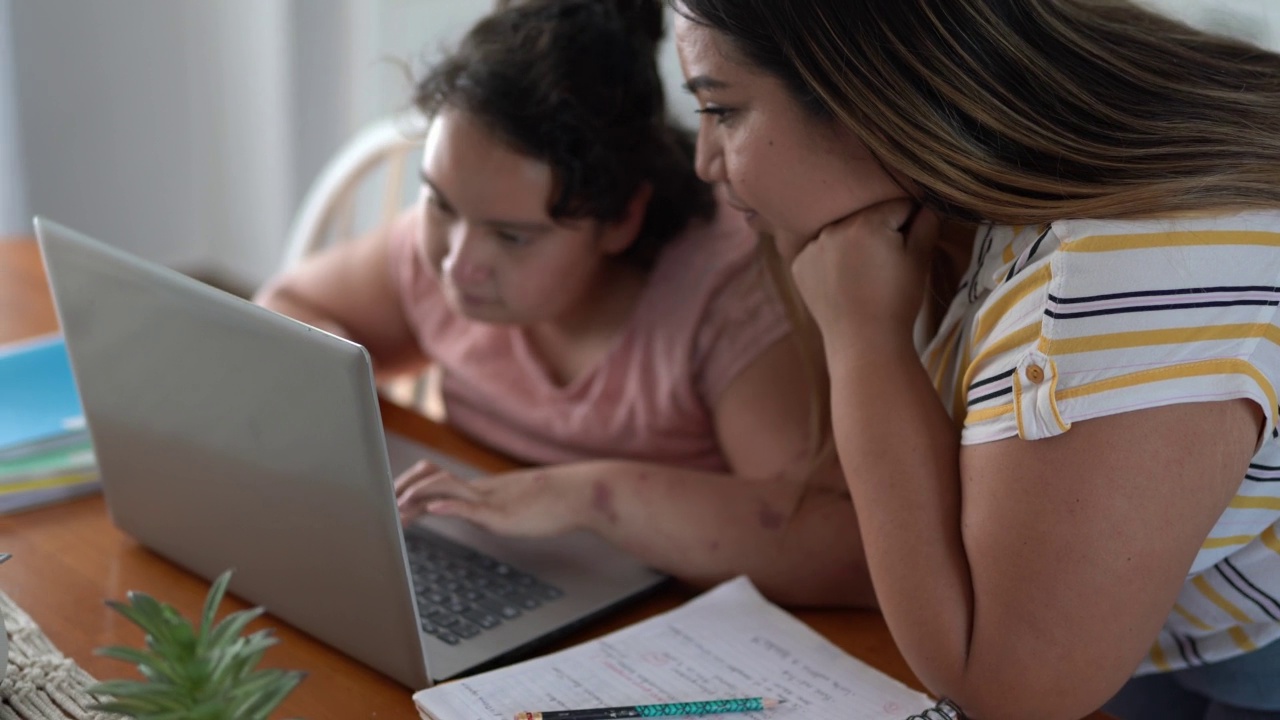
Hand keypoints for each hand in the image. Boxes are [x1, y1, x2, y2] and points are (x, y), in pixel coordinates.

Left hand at [393, 461, 582, 537]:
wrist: (579, 494)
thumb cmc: (553, 503)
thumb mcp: (517, 504)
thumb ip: (496, 508)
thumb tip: (485, 513)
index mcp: (481, 489)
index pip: (438, 480)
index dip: (413, 486)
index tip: (393, 498)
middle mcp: (480, 490)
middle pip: (433, 479)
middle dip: (404, 490)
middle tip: (384, 505)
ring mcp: (489, 499)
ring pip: (446, 488)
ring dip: (417, 497)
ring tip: (396, 509)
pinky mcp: (501, 513)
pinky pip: (470, 507)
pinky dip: (448, 507)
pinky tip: (432, 512)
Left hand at [791, 199, 939, 348]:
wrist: (864, 343)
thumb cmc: (897, 301)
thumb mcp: (919, 261)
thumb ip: (925, 225)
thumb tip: (927, 206)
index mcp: (867, 223)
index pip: (897, 205)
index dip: (910, 222)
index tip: (911, 244)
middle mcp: (834, 228)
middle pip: (866, 217)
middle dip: (879, 231)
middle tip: (886, 263)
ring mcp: (812, 246)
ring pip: (842, 232)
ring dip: (854, 243)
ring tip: (865, 274)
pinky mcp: (799, 265)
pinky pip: (821, 251)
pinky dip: (831, 260)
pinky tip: (844, 282)